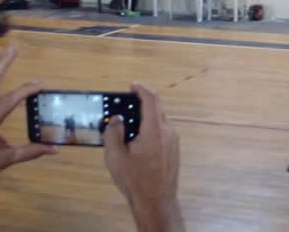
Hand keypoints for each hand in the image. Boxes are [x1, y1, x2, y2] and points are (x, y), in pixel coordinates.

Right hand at [103, 83, 182, 231]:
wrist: (156, 202)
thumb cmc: (135, 180)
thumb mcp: (115, 156)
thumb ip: (113, 133)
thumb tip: (116, 118)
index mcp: (155, 129)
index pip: (151, 99)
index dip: (141, 89)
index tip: (132, 85)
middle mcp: (168, 131)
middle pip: (156, 108)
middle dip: (141, 104)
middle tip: (125, 106)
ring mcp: (174, 141)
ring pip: (160, 120)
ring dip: (146, 117)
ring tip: (129, 125)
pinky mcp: (174, 150)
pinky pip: (163, 131)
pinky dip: (151, 128)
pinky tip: (138, 140)